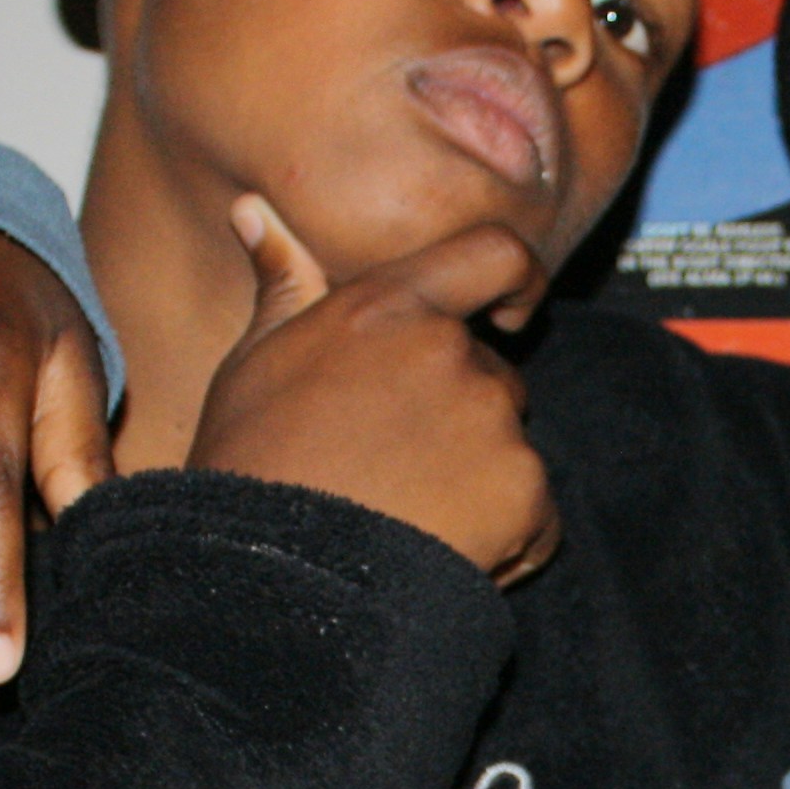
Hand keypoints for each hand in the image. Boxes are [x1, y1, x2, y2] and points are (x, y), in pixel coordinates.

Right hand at [190, 200, 561, 584]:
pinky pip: (537, 517)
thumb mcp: (254, 364)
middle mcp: (448, 350)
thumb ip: (283, 286)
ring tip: (407, 520)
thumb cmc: (252, 468)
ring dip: (479, 482)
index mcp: (387, 307)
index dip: (516, 280)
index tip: (509, 314)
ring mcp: (490, 418)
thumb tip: (254, 210)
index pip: (493, 253)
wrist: (274, 578)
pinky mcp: (522, 487)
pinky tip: (444, 555)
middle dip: (462, 418)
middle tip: (394, 473)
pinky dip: (509, 541)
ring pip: (510, 446)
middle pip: (492, 374)